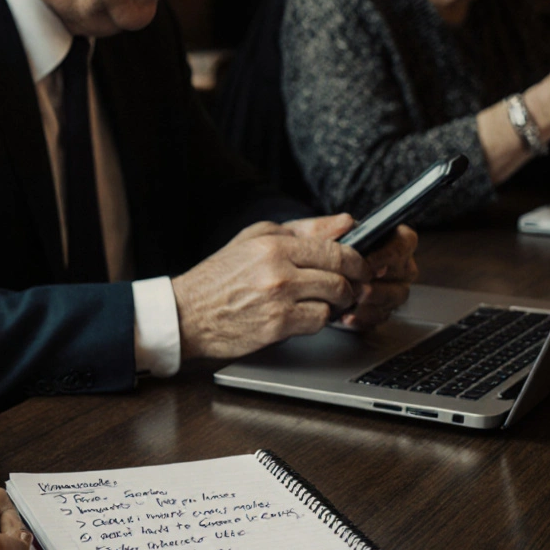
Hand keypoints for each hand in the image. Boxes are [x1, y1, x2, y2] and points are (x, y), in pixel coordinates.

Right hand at [171, 216, 369, 360]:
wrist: (187, 314)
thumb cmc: (220, 276)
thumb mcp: (254, 239)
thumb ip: (302, 230)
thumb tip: (345, 223)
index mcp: (273, 245)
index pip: (334, 248)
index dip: (357, 260)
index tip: (362, 267)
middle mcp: (278, 270)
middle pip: (340, 276)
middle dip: (351, 284)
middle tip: (348, 288)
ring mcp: (278, 300)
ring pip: (333, 300)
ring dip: (333, 304)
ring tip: (319, 301)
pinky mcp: (277, 326)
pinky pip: (317, 322)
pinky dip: (316, 321)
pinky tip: (301, 316)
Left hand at [283, 215, 416, 328]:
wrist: (297, 275)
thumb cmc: (308, 250)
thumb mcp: (309, 234)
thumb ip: (325, 227)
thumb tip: (346, 222)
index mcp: (387, 239)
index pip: (404, 241)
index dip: (390, 253)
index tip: (368, 263)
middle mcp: (396, 264)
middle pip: (404, 273)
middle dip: (380, 281)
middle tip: (358, 286)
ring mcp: (391, 288)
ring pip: (395, 297)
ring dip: (372, 300)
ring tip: (350, 300)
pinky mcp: (380, 309)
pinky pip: (380, 317)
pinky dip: (363, 318)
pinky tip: (345, 316)